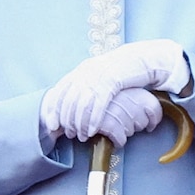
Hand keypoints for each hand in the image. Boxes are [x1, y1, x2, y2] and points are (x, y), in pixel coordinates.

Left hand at [41, 40, 190, 139]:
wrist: (142, 58)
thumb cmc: (122, 70)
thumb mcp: (100, 74)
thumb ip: (86, 85)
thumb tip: (74, 104)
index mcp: (81, 70)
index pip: (59, 91)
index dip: (53, 109)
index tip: (52, 125)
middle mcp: (86, 72)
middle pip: (69, 100)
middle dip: (67, 120)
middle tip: (69, 134)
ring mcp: (99, 76)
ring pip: (82, 104)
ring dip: (80, 123)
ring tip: (82, 135)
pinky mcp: (112, 81)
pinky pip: (98, 104)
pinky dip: (94, 119)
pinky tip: (93, 130)